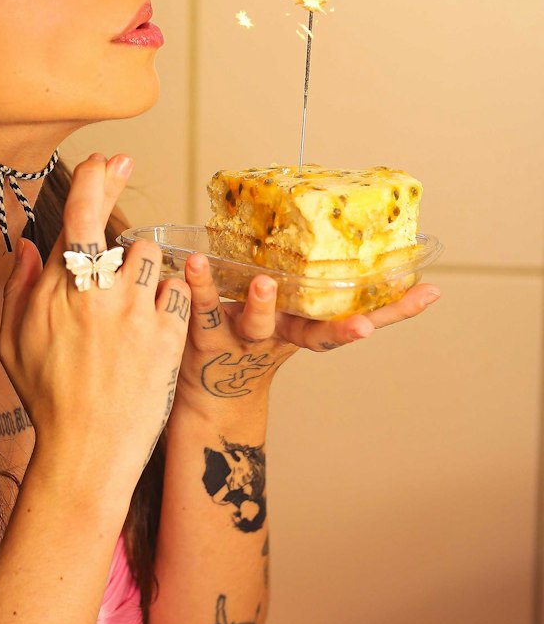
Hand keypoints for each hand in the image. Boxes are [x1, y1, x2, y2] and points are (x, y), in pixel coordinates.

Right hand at [0, 154, 189, 487]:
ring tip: (129, 303)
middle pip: (119, 230)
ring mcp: (135, 311)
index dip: (97, 178)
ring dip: (142, 270)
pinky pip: (175, 291)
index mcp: (56, 289)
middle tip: (122, 202)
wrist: (88, 449)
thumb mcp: (10, 343)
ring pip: (150, 256)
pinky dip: (166, 301)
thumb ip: (16, 287)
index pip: (79, 213)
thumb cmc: (46, 400)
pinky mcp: (167, 333)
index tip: (109, 159)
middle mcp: (97, 291)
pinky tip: (150, 326)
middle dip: (120, 226)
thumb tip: (28, 245)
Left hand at [173, 256, 441, 408]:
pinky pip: (204, 308)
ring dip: (261, 305)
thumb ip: (316, 282)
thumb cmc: (252, 338)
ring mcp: (244, 339)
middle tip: (361, 325)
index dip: (395, 311)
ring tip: (264, 283)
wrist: (207, 392)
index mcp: (305, 329)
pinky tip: (195, 264)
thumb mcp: (289, 313)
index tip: (429, 294)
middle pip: (313, 333)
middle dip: (341, 330)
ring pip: (256, 323)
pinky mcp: (205, 334)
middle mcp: (281, 336)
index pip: (358, 320)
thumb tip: (350, 231)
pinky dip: (199, 286)